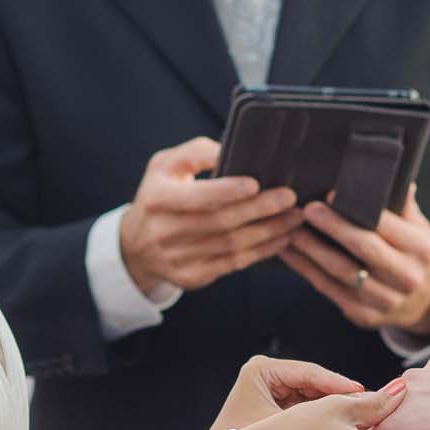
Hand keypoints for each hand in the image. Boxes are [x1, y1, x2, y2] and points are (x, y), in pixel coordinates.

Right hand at [120, 137, 301, 294]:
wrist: (135, 244)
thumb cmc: (160, 194)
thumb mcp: (166, 165)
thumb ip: (197, 152)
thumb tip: (231, 151)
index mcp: (156, 198)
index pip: (196, 197)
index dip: (227, 191)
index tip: (256, 183)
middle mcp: (162, 232)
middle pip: (220, 223)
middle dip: (260, 210)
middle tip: (290, 198)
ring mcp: (176, 259)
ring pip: (231, 247)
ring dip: (268, 232)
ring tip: (294, 218)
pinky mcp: (190, 278)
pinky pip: (232, 265)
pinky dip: (261, 252)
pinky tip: (280, 239)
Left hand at [199, 355, 364, 429]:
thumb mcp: (287, 426)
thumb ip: (324, 413)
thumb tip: (365, 401)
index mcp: (262, 369)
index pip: (310, 373)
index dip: (339, 384)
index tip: (364, 394)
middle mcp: (268, 374)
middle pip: (314, 384)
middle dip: (340, 397)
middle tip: (370, 406)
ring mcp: (273, 389)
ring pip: (314, 396)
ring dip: (335, 408)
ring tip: (363, 417)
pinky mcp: (278, 404)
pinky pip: (307, 408)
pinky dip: (324, 417)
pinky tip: (346, 427)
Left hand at [279, 191, 429, 334]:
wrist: (419, 303)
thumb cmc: (411, 254)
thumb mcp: (417, 227)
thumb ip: (402, 203)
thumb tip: (387, 172)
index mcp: (422, 248)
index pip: (387, 226)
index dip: (358, 210)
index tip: (332, 194)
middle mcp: (407, 276)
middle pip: (365, 249)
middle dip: (333, 227)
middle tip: (307, 210)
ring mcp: (386, 300)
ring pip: (342, 273)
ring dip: (312, 251)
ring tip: (291, 230)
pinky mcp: (364, 315)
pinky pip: (329, 290)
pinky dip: (306, 270)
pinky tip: (290, 253)